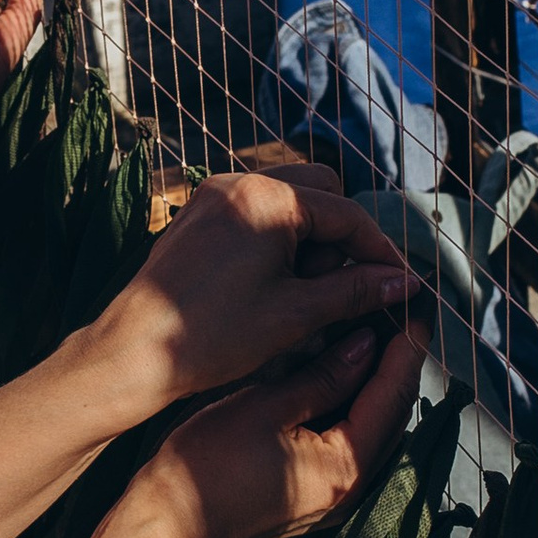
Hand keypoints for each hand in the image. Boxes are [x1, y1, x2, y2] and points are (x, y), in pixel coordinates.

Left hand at [88, 169, 413, 420]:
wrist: (132, 354)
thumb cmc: (211, 336)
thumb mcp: (296, 313)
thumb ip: (355, 290)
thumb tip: (404, 282)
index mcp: (266, 198)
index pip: (346, 213)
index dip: (378, 251)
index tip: (399, 283)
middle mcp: (237, 183)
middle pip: (319, 193)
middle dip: (340, 239)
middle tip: (338, 291)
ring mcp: (213, 196)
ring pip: (287, 202)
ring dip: (309, 240)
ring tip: (301, 295)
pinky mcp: (197, 217)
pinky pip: (255, 214)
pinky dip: (276, 242)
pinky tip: (272, 288)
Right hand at [130, 318, 425, 537]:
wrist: (164, 526)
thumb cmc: (205, 465)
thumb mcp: (265, 405)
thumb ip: (324, 376)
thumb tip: (366, 345)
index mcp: (347, 468)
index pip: (392, 399)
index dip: (404, 352)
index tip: (414, 313)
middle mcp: (350, 491)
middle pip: (391, 419)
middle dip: (397, 369)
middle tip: (399, 322)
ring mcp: (331, 501)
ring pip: (372, 434)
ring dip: (376, 390)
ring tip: (375, 343)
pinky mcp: (310, 500)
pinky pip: (349, 448)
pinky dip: (354, 412)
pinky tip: (342, 384)